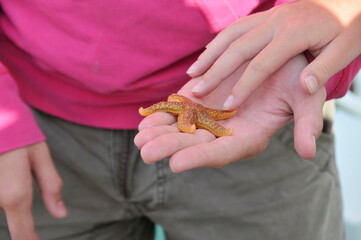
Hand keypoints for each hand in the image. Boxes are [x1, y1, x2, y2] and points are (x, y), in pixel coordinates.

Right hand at [0, 142, 66, 239]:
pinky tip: (3, 164)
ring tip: (7, 162)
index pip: (23, 234)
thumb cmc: (17, 132)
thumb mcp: (40, 156)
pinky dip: (2, 181)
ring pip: (1, 199)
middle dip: (17, 194)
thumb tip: (61, 214)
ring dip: (6, 185)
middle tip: (14, 166)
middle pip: (12, 210)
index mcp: (15, 195)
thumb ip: (51, 187)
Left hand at [135, 54, 325, 171]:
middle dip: (170, 148)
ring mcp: (208, 117)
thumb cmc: (293, 81)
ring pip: (181, 129)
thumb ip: (306, 124)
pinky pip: (177, 111)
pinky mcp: (199, 101)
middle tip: (146, 152)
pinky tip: (145, 120)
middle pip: (194, 144)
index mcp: (246, 137)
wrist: (276, 62)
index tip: (176, 164)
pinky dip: (161, 115)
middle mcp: (224, 132)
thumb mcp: (304, 99)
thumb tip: (310, 152)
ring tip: (139, 138)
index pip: (221, 153)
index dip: (200, 158)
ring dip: (159, 134)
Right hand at [187, 0, 360, 109]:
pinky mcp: (265, 15)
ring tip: (192, 74)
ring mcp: (268, 16)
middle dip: (214, 71)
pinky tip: (206, 56)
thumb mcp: (347, 48)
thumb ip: (324, 68)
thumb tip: (305, 87)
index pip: (262, 64)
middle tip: (196, 90)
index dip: (243, 86)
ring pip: (230, 35)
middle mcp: (276, 22)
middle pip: (237, 48)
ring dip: (209, 55)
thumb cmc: (350, 26)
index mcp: (295, 34)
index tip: (227, 106)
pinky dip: (217, 43)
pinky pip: (235, 28)